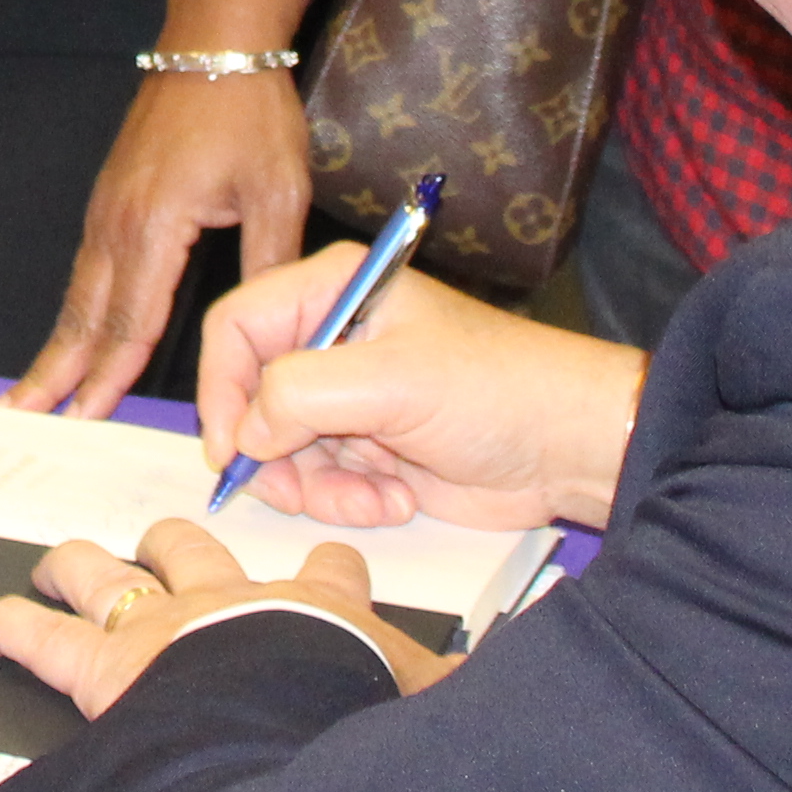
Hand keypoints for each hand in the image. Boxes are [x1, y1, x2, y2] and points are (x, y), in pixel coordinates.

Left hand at [0, 518, 450, 721]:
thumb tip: (512, 694)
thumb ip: (461, 697)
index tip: (335, 559)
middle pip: (197, 549)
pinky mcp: (107, 662)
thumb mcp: (429, 703)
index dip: (334, 563)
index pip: (335, 571)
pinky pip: (42, 636)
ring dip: (81, 566)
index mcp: (319, 610)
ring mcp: (164, 624)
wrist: (294, 716)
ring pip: (109, 573)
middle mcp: (234, 599)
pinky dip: (6, 625)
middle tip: (165, 540)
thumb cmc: (361, 712)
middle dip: (177, 541)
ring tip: (59, 561)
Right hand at [2, 0, 436, 416]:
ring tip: (33, 391)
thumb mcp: (278, 190)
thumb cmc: (249, 110)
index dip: (110, 372)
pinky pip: (87, 267)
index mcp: (157, 224)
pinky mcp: (113, 196)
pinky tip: (73, 331)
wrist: (214, 40)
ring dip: (57, 345)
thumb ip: (269, 263)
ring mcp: (108, 206)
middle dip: (55, 371)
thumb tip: (273, 330)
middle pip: (84, 313)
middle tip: (23, 417)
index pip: (131, 317)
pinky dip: (75, 309)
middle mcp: (119, 221)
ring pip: (79, 292)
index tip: (85, 417)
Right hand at [200, 254, 644, 534]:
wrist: (569, 449)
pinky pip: (319, 483)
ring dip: (317, 487)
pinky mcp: (368, 450)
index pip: (236, 328)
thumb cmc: (496, 390)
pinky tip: (396, 500)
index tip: (229, 448)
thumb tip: (244, 435)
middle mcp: (332, 340)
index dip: (221, 388)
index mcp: (332, 290)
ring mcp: (349, 400)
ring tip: (373, 497)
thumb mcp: (392, 382)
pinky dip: (347, 501)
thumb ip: (301, 394)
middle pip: (251, 400)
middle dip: (275, 454)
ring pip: (281, 452)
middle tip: (300, 489)